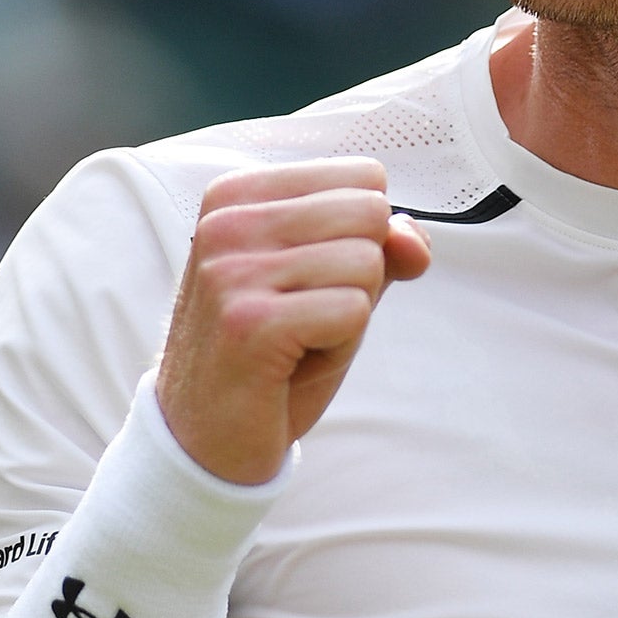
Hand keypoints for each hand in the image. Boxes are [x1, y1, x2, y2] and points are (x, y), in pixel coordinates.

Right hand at [156, 158, 430, 483]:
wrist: (204, 439)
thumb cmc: (274, 354)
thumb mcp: (333, 285)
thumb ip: (382, 246)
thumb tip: (412, 239)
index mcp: (239, 194)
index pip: (365, 178)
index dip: (363, 239)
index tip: (308, 282)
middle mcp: (227, 221)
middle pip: (371, 214)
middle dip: (361, 277)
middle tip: (306, 318)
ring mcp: (232, 270)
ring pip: (368, 263)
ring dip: (350, 315)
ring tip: (297, 341)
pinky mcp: (249, 323)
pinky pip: (354, 311)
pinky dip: (340, 345)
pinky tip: (291, 364)